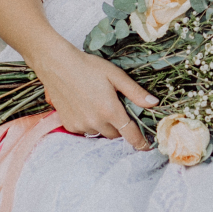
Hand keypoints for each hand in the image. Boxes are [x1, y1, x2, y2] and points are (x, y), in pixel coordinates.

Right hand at [32, 39, 156, 149]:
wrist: (57, 64)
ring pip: (100, 133)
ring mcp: (81, 125)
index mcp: (110, 111)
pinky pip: (86, 131)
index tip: (147, 147)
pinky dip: (90, 124)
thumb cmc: (88, 66)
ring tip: (100, 106)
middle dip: (121, 127)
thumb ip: (135, 92)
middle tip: (118, 110)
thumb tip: (154, 103)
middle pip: (115, 135)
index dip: (141, 143)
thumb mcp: (115, 75)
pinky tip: (87, 108)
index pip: (131, 135)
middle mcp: (96, 122)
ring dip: (105, 126)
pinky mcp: (69, 124)